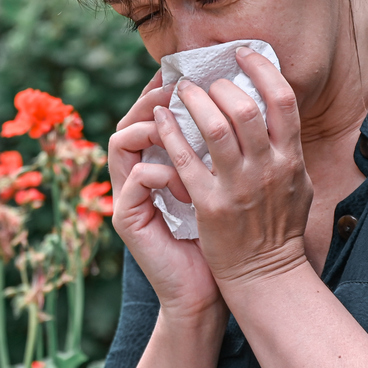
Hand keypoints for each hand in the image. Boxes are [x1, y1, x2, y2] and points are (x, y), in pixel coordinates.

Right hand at [109, 71, 221, 321]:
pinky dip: (163, 173)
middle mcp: (136, 177)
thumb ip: (222, 155)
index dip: (162, 90)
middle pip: (128, 119)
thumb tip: (246, 111)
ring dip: (156, 132)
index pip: (150, 116)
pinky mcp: (127, 219)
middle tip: (179, 88)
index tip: (185, 73)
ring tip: (180, 132)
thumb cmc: (221, 242)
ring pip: (121, 140)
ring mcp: (128, 197)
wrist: (206, 294)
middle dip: (152, 99)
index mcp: (158, 166)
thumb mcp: (224, 189)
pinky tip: (187, 183)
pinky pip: (138, 179)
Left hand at [154, 48, 311, 289]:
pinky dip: (169, 133)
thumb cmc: (279, 228)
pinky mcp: (209, 204)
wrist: (265, 275)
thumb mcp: (298, 185)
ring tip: (181, 91)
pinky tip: (159, 119)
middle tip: (204, 79)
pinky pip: (184, 159)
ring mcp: (238, 187)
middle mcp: (268, 169)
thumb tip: (279, 112)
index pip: (283, 100)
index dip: (262, 69)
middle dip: (221, 85)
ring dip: (193, 101)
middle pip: (246, 107)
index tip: (243, 54)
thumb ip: (288, 150)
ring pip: (214, 127)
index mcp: (291, 160)